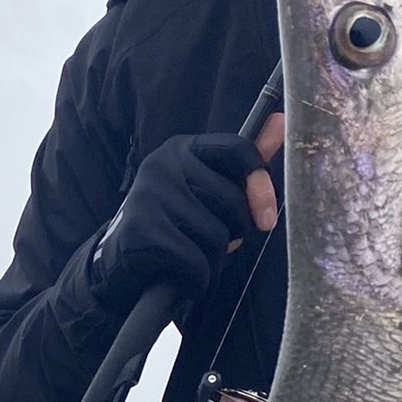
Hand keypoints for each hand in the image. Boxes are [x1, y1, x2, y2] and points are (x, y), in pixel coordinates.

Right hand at [90, 117, 282, 310]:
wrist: (118, 268)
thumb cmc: (175, 229)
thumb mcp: (209, 193)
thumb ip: (243, 163)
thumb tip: (283, 121)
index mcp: (182, 149)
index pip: (238, 150)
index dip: (261, 185)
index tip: (265, 219)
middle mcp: (162, 165)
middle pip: (232, 201)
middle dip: (232, 234)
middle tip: (208, 242)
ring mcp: (149, 196)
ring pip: (217, 236)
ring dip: (212, 260)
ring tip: (188, 257)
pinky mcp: (141, 231)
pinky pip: (196, 263)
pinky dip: (196, 280)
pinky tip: (178, 276)